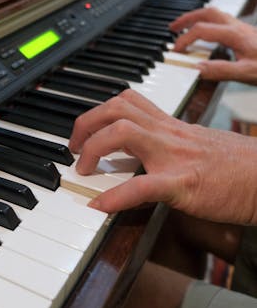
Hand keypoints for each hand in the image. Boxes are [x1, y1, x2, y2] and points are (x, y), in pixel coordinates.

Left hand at [68, 89, 256, 224]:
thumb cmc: (234, 165)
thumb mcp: (193, 144)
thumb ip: (164, 143)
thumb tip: (137, 153)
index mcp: (169, 125)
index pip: (127, 102)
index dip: (98, 112)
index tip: (84, 131)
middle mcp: (167, 133)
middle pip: (117, 108)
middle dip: (86, 123)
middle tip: (74, 147)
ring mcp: (174, 156)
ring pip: (124, 132)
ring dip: (92, 148)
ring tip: (82, 169)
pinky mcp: (183, 184)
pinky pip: (143, 186)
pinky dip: (116, 196)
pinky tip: (100, 206)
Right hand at [170, 7, 256, 82]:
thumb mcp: (246, 73)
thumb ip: (221, 70)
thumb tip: (197, 68)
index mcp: (235, 35)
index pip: (201, 30)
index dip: (184, 39)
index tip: (175, 50)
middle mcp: (238, 27)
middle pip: (207, 13)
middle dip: (187, 19)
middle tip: (173, 27)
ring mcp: (243, 28)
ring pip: (215, 15)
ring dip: (197, 18)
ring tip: (185, 26)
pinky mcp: (247, 33)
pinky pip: (222, 21)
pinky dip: (208, 23)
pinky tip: (207, 33)